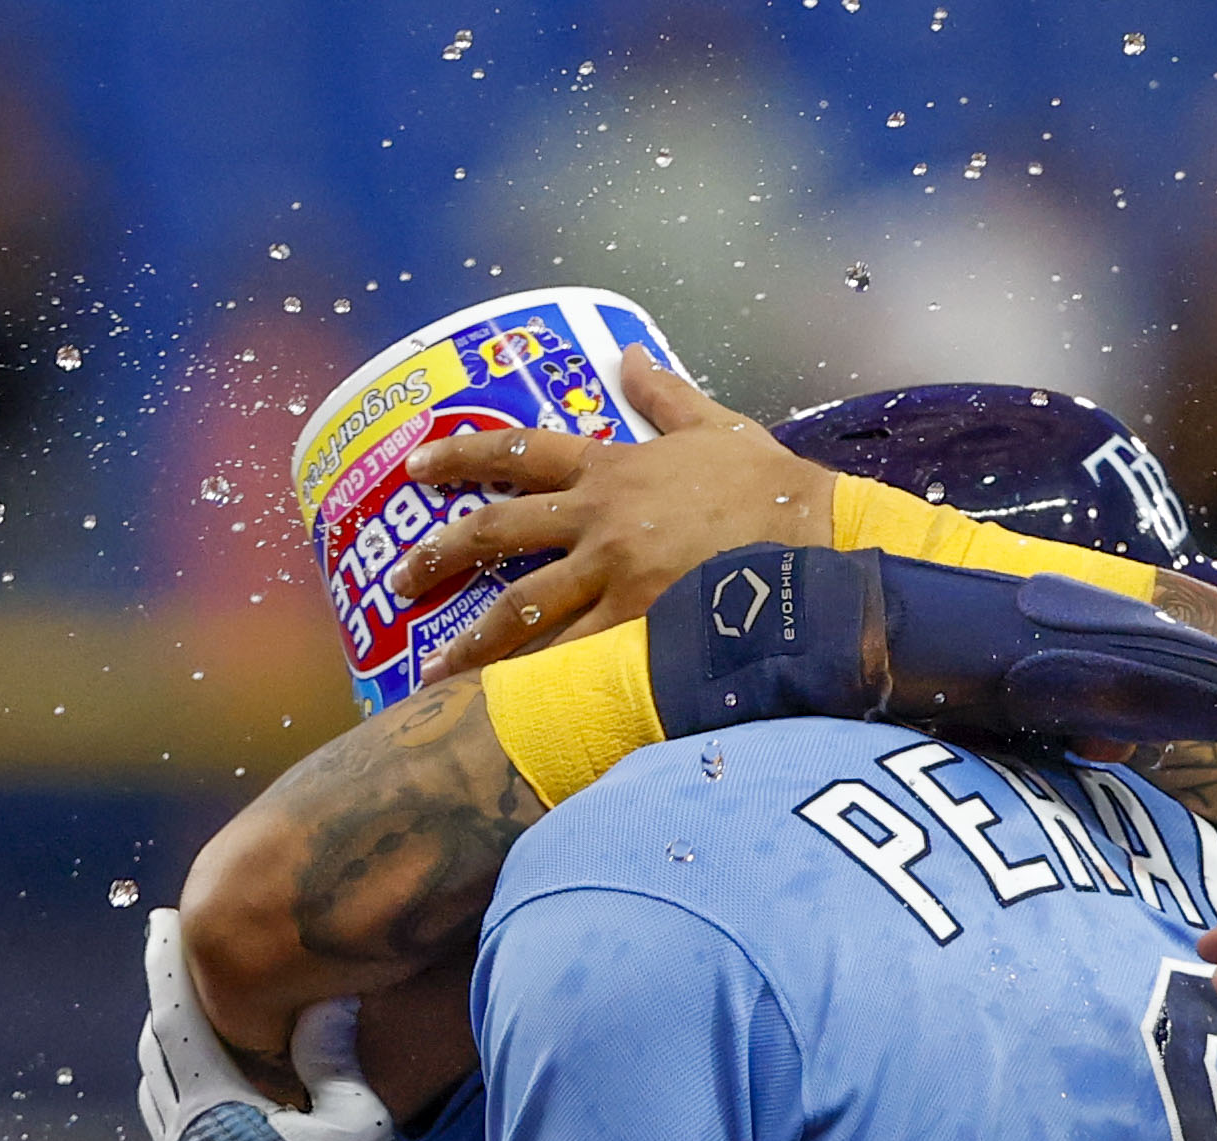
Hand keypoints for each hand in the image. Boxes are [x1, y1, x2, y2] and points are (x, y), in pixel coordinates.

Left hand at [138, 908, 414, 1140]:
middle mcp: (183, 1137)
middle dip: (165, 1002)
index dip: (166, 964)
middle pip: (155, 1052)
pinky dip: (177, 1094)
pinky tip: (206, 1094)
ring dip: (166, 1052)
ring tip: (191, 1026)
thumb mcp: (353, 1119)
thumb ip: (331, 1057)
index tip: (160, 921)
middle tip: (179, 963)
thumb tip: (327, 999)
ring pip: (155, 1095)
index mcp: (214, 1108)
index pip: (176, 1018)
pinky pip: (169, 1130)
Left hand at [390, 344, 837, 681]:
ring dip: (472, 643)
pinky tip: (507, 709)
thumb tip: (633, 355)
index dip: (462, 456)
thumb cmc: (773, 483)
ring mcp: (614, 572)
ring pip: (522, 608)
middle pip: (497, 532)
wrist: (817, 533)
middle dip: (439, 556)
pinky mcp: (641, 621)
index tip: (417, 465)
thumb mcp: (717, 425)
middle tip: (398, 581)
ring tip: (433, 674)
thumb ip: (667, 394)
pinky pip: (575, 657)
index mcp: (612, 467)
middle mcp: (597, 518)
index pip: (519, 452)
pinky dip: (539, 683)